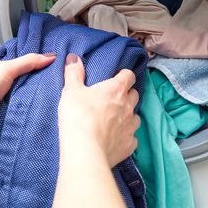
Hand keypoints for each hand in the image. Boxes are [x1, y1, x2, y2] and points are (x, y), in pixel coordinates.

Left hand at [0, 53, 55, 153]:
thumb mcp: (5, 70)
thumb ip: (27, 62)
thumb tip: (49, 57)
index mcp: (5, 80)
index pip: (30, 72)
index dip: (44, 70)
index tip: (62, 69)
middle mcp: (8, 96)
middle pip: (33, 91)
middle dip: (46, 91)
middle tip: (64, 89)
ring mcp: (9, 113)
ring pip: (32, 109)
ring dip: (41, 109)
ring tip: (58, 106)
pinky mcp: (10, 130)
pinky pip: (27, 126)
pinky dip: (34, 124)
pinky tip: (46, 122)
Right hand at [58, 53, 140, 167]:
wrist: (84, 150)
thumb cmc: (78, 116)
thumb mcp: (71, 91)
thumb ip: (74, 73)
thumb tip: (74, 58)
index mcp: (116, 89)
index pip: (129, 75)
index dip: (124, 75)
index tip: (117, 77)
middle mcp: (128, 106)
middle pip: (135, 95)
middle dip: (127, 95)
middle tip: (113, 99)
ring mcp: (131, 126)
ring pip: (135, 116)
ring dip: (128, 116)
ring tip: (115, 120)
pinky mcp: (129, 145)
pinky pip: (132, 138)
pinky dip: (126, 136)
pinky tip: (115, 139)